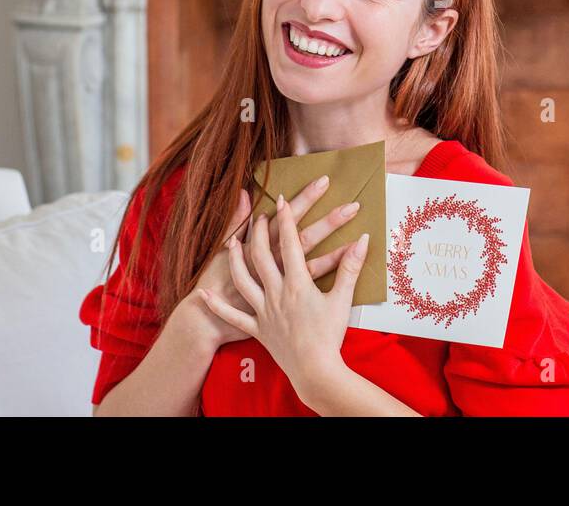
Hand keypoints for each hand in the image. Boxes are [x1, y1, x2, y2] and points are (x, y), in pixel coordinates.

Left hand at [197, 191, 366, 397]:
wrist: (315, 369)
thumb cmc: (330, 335)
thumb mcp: (343, 299)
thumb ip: (351, 267)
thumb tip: (364, 239)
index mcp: (297, 283)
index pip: (290, 243)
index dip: (286, 219)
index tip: (281, 199)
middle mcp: (275, 292)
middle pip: (261, 255)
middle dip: (258, 232)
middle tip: (258, 216)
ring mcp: (263, 310)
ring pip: (242, 279)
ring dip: (235, 258)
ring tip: (231, 243)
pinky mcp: (257, 328)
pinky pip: (232, 316)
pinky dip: (217, 305)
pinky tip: (204, 294)